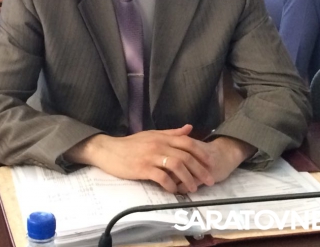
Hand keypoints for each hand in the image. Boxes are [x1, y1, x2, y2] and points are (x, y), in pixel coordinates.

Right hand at [65, 125, 254, 193]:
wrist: (108, 150)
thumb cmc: (130, 144)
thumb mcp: (152, 134)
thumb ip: (171, 133)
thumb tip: (189, 128)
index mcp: (162, 136)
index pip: (187, 143)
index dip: (201, 153)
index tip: (210, 164)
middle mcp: (158, 145)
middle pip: (186, 156)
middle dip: (200, 169)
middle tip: (209, 180)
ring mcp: (150, 156)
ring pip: (177, 166)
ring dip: (188, 179)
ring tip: (194, 189)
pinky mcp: (142, 168)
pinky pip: (161, 177)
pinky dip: (171, 185)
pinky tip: (174, 190)